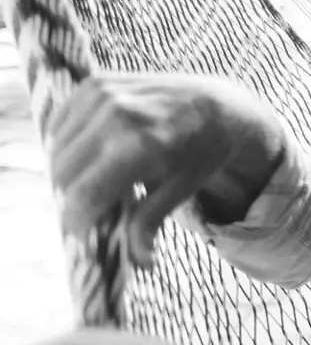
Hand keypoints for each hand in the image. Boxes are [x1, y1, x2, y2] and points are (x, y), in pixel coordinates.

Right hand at [47, 74, 286, 266]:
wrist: (218, 105)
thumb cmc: (202, 152)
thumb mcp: (184, 188)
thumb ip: (151, 221)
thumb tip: (141, 262)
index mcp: (142, 145)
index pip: (85, 194)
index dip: (78, 220)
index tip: (84, 232)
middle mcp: (119, 115)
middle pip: (64, 174)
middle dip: (74, 197)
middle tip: (96, 207)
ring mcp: (104, 94)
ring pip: (57, 150)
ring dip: (70, 172)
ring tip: (100, 180)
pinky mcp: (94, 83)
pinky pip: (60, 125)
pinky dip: (69, 145)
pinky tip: (95, 154)